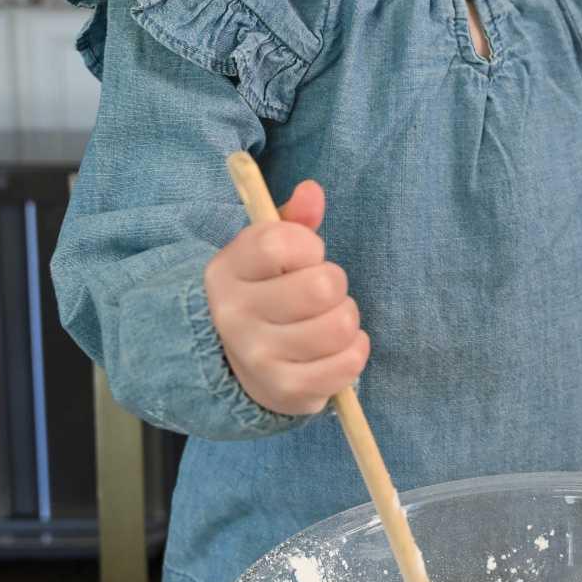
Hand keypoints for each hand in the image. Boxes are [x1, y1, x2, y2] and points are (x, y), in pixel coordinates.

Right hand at [203, 179, 369, 416]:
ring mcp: (258, 357)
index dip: (309, 246)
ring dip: (346, 318)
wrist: (227, 361)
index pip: (279, 242)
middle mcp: (235, 315)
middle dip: (335, 284)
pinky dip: (354, 351)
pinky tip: (336, 348)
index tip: (305, 256)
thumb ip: (293, 219)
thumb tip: (313, 191)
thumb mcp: (265, 253)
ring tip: (328, 319)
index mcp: (227, 271)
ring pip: (339, 326)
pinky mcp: (285, 390)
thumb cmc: (261, 293)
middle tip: (322, 293)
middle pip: (322, 287)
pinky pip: (347, 365)